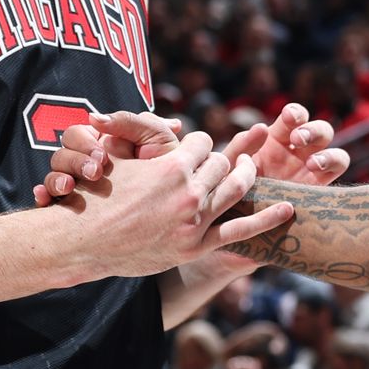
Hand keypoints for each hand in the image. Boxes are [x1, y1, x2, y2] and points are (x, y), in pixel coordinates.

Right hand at [31, 110, 181, 205]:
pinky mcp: (69, 207)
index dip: (86, 142)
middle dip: (76, 161)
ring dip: (57, 179)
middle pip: (61, 153)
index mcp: (102, 143)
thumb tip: (96, 118)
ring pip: (52, 175)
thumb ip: (133, 122)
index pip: (77, 135)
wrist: (172, 211)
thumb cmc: (168, 168)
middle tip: (95, 173)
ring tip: (69, 188)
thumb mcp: (156, 139)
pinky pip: (45, 199)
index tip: (102, 156)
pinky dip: (42, 195)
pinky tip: (44, 198)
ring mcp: (76, 186)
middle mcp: (85, 163)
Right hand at [49, 128, 292, 279]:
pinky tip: (287, 207)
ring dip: (245, 176)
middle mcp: (188, 192)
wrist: (80, 242)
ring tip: (251, 170)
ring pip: (234, 190)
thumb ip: (141, 140)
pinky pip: (239, 232)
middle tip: (219, 162)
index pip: (202, 142)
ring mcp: (194, 221)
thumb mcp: (118, 159)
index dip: (197, 144)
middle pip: (221, 164)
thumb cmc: (94, 197)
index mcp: (172, 166)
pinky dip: (266, 219)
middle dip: (219, 161)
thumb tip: (153, 120)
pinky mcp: (194, 247)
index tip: (193, 149)